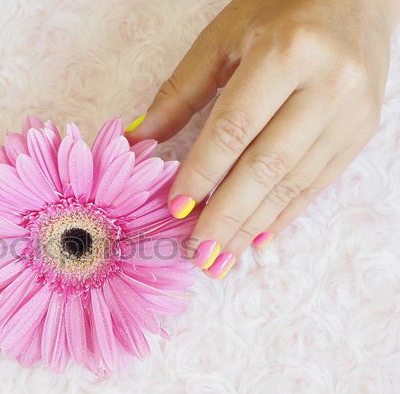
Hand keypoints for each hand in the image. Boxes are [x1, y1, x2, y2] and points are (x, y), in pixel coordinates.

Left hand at [126, 0, 398, 278]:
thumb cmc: (278, 9)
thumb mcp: (223, 38)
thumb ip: (181, 92)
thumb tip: (140, 139)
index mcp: (287, 53)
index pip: (234, 129)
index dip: (202, 173)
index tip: (176, 210)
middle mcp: (328, 85)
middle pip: (266, 166)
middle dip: (226, 216)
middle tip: (197, 255)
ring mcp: (352, 112)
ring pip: (293, 183)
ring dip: (252, 226)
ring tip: (220, 259)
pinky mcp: (362, 130)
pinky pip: (317, 183)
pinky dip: (283, 215)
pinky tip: (257, 239)